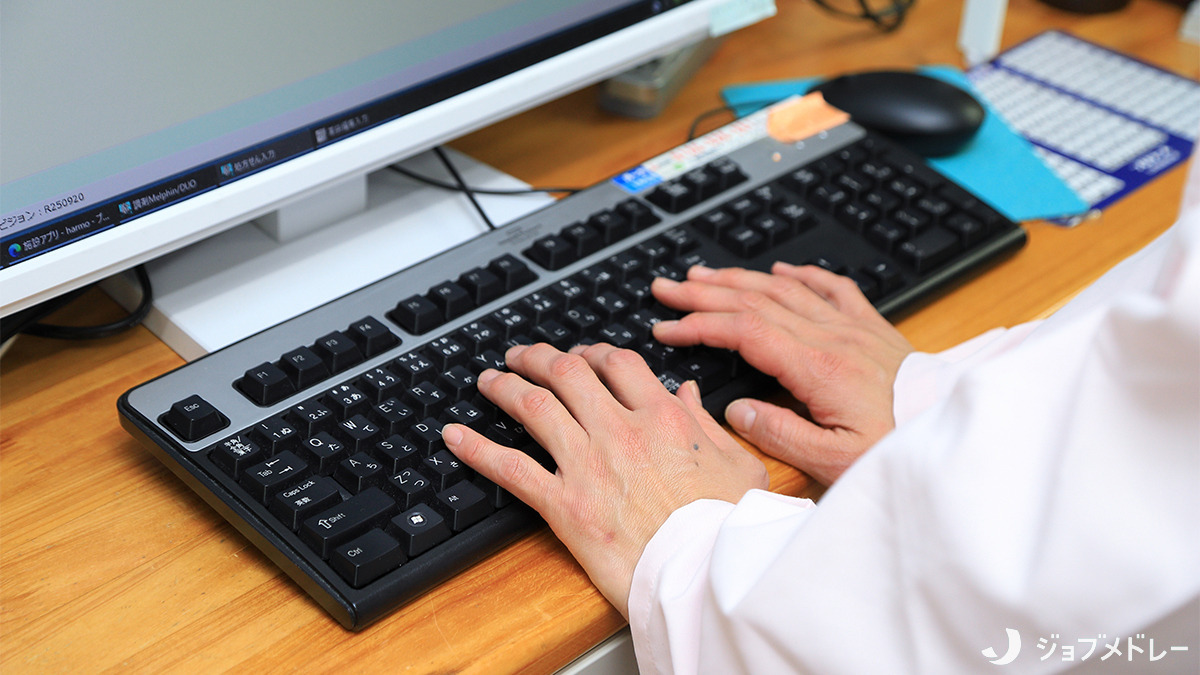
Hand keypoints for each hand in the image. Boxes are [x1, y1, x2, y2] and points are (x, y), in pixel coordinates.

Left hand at [443, 342, 767, 617]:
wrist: (706, 574)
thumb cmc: (727, 526)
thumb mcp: (737, 464)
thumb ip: (708, 425)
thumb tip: (688, 394)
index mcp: (663, 418)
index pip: (617, 363)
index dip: (593, 352)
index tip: (582, 354)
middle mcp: (620, 432)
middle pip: (566, 374)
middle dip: (538, 358)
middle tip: (522, 356)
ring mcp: (588, 465)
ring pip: (533, 407)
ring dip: (504, 387)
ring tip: (488, 380)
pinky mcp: (564, 504)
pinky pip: (510, 469)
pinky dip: (477, 449)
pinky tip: (455, 436)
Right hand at [651, 263, 913, 484]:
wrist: (952, 431)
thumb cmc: (898, 448)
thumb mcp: (833, 461)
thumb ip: (780, 434)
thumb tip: (737, 411)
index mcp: (818, 369)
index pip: (744, 331)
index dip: (699, 325)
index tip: (667, 328)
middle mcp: (833, 338)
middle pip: (756, 301)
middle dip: (704, 292)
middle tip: (667, 288)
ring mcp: (855, 329)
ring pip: (786, 289)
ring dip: (740, 278)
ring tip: (704, 275)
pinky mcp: (875, 330)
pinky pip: (835, 289)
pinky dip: (804, 275)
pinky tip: (783, 270)